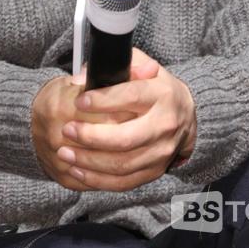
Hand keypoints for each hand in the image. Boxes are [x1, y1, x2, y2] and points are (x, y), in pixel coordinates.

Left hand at [31, 51, 157, 189]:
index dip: (103, 101)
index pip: (131, 97)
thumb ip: (114, 66)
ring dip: (89, 161)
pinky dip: (98, 180)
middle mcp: (165, 124)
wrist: (184, 113)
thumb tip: (81, 78)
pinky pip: (124, 182)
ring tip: (64, 152)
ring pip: (122, 164)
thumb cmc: (153, 85)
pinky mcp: (155, 170)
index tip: (79, 101)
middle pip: (126, 138)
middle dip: (92, 137)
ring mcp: (162, 151)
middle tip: (67, 130)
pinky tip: (77, 170)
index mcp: (161, 94)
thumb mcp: (140, 65)